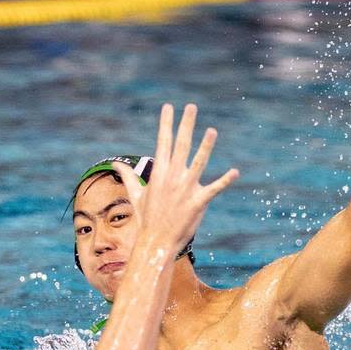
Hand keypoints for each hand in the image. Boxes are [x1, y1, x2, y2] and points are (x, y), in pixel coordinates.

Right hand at [112, 103, 238, 255]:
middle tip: (191, 107)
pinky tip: (235, 172)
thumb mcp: (136, 195)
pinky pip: (214, 189)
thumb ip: (129, 177)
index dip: (166, 124)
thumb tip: (115, 164)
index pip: (163, 142)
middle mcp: (172, 178)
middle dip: (186, 125)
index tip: (168, 107)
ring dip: (206, 146)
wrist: (155, 242)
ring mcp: (186, 189)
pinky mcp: (198, 202)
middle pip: (181, 145)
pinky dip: (225, 181)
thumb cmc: (146, 219)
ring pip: (198, 163)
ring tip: (212, 130)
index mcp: (159, 173)